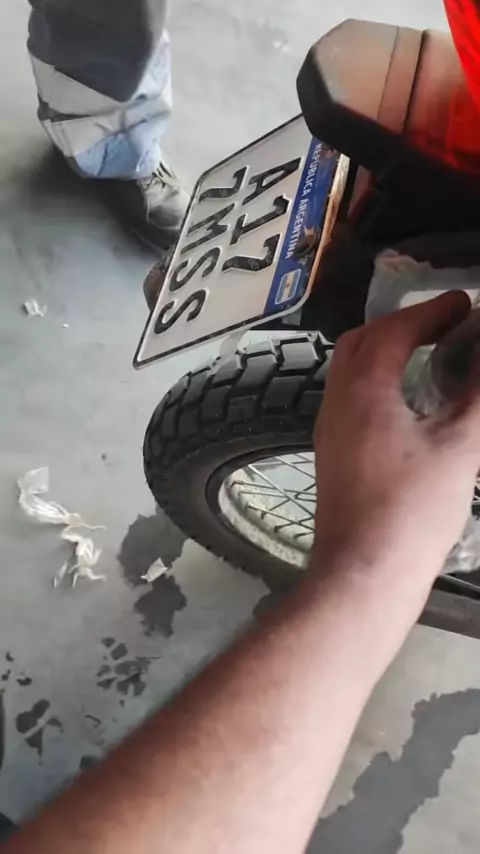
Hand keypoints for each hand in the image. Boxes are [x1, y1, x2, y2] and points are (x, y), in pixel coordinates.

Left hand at [313, 292, 479, 589]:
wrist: (363, 573)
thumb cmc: (413, 510)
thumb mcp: (460, 446)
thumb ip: (479, 393)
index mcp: (364, 389)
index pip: (394, 331)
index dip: (431, 312)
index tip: (464, 304)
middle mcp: (336, 401)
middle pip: (361, 342)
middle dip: (403, 325)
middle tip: (444, 325)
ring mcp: (329, 429)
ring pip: (349, 370)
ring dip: (385, 351)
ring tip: (427, 354)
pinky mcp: (331, 453)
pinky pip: (349, 396)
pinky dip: (376, 380)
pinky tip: (404, 401)